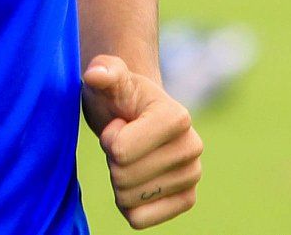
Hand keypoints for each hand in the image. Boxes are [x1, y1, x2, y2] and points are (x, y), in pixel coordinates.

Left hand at [82, 54, 201, 227]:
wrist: (134, 113)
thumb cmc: (118, 94)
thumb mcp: (109, 76)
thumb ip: (103, 70)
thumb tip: (97, 75)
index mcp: (177, 117)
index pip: (121, 152)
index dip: (109, 139)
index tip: (119, 123)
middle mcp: (192, 147)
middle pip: (124, 177)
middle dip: (112, 160)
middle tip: (123, 140)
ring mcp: (193, 176)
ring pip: (129, 199)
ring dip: (118, 180)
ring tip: (131, 156)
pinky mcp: (187, 200)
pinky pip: (140, 219)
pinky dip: (128, 205)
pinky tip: (135, 182)